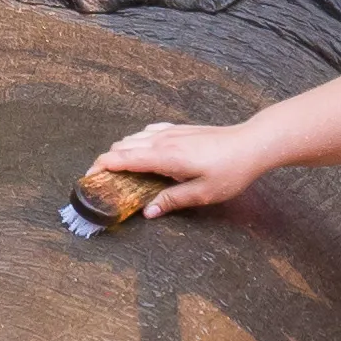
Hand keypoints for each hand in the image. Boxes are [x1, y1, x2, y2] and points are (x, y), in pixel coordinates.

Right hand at [88, 119, 273, 216]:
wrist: (252, 143)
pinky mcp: (179, 129)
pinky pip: (148, 132)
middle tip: (103, 181)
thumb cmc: (230, 170)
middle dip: (107, 161)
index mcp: (164, 157)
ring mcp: (170, 131)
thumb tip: (147, 212)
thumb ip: (172, 201)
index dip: (101, 167)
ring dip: (122, 152)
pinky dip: (137, 142)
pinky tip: (142, 151)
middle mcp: (162, 141)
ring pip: (133, 138)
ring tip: (120, 171)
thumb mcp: (202, 193)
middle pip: (122, 146)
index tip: (88, 178)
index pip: (122, 158)